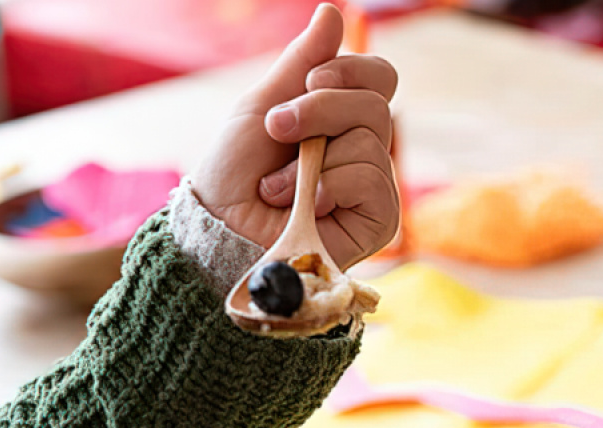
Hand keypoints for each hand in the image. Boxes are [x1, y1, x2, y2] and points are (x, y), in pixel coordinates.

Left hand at [192, 4, 398, 269]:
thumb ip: (302, 64)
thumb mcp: (264, 106)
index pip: (380, 79)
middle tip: (278, 133)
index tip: (309, 82)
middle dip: (319, 112)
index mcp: (344, 123)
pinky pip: (373, 179)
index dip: (350, 70)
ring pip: (370, 141)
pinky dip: (330, 186)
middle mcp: (366, 154)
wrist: (222, 230)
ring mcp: (375, 190)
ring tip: (279, 187)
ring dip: (311, 160)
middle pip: (376, 105)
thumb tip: (333, 14)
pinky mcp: (379, 223)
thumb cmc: (236, 176)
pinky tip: (305, 207)